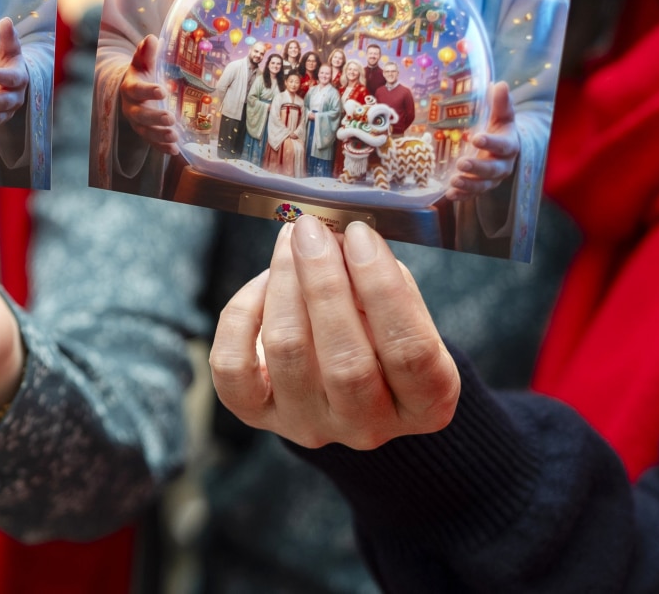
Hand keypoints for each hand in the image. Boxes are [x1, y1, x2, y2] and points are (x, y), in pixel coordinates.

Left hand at [0, 17, 26, 133]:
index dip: (2, 76)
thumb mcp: (9, 48)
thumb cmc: (8, 61)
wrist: (14, 80)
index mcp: (18, 76)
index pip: (13, 77)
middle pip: (7, 102)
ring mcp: (7, 110)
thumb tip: (4, 20)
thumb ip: (6, 37)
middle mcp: (15, 95)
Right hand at [118, 34, 179, 150]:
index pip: (136, 90)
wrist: (132, 90)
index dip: (147, 91)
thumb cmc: (141, 73)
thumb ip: (146, 52)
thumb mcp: (143, 61)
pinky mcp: (145, 132)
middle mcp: (131, 107)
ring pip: (145, 131)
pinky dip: (162, 147)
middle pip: (139, 115)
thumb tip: (151, 38)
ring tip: (174, 137)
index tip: (162, 90)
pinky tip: (175, 150)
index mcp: (130, 87)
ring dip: (159, 136)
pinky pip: (151, 142)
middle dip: (154, 118)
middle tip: (170, 119)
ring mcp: (137, 122)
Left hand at [210, 215, 459, 450]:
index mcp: (425, 404)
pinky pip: (233, 366)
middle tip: (312, 231)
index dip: (383, 288)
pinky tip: (262, 285)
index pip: (411, 354)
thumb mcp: (402, 307)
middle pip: (346, 362)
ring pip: (287, 353)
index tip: (359, 235)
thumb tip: (337, 238)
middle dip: (325, 284)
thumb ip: (382, 278)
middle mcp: (368, 427)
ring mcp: (308, 425)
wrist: (343, 376)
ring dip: (284, 284)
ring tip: (290, 242)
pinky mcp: (257, 415)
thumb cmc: (380, 330)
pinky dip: (241, 314)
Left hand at [446, 82, 517, 197]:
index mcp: (509, 144)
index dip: (491, 143)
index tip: (476, 138)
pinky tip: (449, 195)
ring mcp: (493, 178)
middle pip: (494, 170)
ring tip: (453, 182)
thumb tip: (499, 84)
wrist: (503, 146)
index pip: (503, 145)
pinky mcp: (482, 186)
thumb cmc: (499, 126)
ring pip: (484, 185)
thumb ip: (500, 102)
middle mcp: (504, 164)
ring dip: (469, 185)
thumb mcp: (501, 113)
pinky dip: (462, 196)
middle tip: (462, 163)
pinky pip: (473, 194)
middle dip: (478, 168)